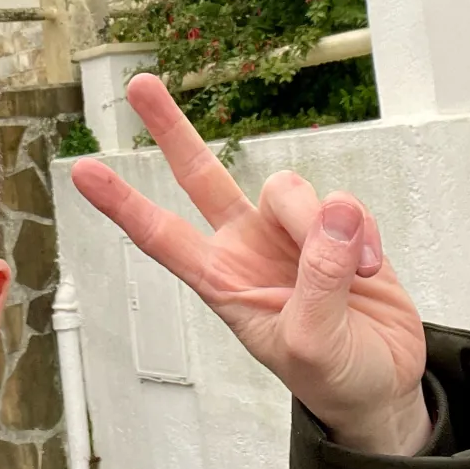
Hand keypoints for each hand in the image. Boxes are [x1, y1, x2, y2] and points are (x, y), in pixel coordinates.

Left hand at [70, 74, 429, 457]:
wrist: (386, 382)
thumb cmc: (333, 376)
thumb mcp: (313, 344)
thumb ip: (319, 279)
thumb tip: (334, 212)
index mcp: (222, 281)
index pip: (162, 237)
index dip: (122, 204)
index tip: (83, 171)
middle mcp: (246, 246)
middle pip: (200, 175)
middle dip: (170, 129)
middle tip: (139, 85)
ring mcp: (290, 233)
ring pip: (289, 189)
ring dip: (326, 225)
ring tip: (356, 274)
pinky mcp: (339, 227)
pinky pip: (346, 203)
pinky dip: (365, 233)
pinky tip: (373, 269)